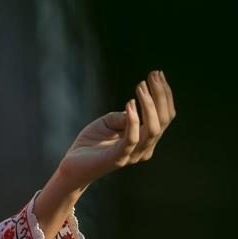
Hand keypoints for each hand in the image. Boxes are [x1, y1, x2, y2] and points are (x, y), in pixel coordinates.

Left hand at [56, 70, 175, 188]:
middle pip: (163, 120)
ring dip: (149, 105)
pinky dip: (133, 120)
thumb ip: (123, 116)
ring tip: (141, 86)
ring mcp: (133, 154)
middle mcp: (144, 149)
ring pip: (153, 129)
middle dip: (161, 95)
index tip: (158, 74)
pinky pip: (132, 138)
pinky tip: (129, 103)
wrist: (73, 165)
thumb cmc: (92, 143)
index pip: (165, 116)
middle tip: (153, 75)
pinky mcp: (118, 158)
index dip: (164, 95)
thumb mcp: (109, 122)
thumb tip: (135, 106)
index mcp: (146, 140)